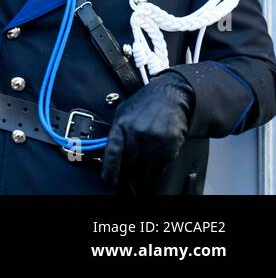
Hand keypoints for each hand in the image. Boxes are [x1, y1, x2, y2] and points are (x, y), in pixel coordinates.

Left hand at [101, 70, 193, 191]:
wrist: (169, 96)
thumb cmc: (144, 105)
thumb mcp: (124, 114)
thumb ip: (117, 133)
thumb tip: (108, 154)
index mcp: (122, 125)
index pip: (113, 152)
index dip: (110, 169)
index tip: (108, 181)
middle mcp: (136, 132)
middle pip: (131, 163)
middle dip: (130, 169)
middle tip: (132, 168)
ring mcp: (154, 139)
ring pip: (147, 167)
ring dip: (146, 166)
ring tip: (148, 154)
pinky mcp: (169, 144)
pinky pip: (162, 165)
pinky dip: (160, 164)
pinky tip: (159, 152)